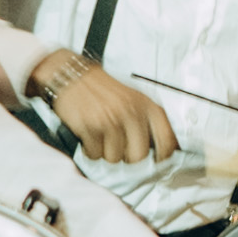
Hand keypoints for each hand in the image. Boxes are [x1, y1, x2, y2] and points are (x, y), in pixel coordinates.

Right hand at [31, 52, 175, 166]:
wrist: (71, 74)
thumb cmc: (102, 88)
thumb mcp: (132, 97)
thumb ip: (147, 119)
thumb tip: (162, 147)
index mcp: (145, 104)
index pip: (166, 138)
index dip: (164, 156)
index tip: (158, 161)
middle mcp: (130, 112)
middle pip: (138, 156)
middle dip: (128, 157)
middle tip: (120, 149)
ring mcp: (109, 120)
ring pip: (114, 158)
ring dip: (106, 153)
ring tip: (101, 137)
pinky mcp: (89, 127)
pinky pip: (94, 154)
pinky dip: (90, 150)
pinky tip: (89, 137)